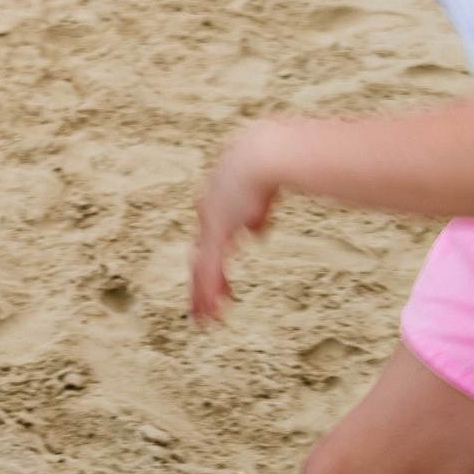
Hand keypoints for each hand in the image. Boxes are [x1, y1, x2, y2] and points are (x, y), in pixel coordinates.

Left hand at [190, 123, 289, 323]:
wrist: (266, 153)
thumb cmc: (274, 160)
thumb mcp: (263, 190)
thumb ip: (257, 211)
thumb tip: (255, 229)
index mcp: (219, 202)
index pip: (212, 238)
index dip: (212, 257)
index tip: (217, 274)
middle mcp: (209, 213)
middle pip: (201, 255)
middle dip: (203, 283)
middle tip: (199, 307)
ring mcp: (211, 224)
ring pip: (202, 268)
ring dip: (204, 296)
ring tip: (205, 320)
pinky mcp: (216, 233)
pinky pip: (209, 270)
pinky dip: (208, 294)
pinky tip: (211, 312)